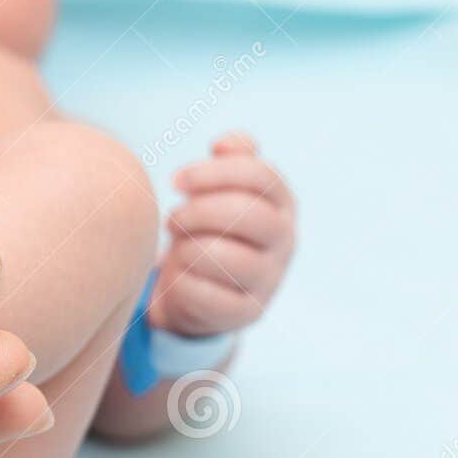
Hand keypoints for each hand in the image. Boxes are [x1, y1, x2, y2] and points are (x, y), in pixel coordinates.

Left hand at [150, 133, 294, 336]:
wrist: (205, 289)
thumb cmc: (212, 228)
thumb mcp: (225, 190)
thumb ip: (232, 159)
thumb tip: (226, 144)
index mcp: (282, 203)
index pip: (260, 176)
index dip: (213, 173)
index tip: (176, 181)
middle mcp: (285, 240)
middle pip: (248, 214)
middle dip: (198, 211)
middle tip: (172, 219)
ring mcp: (270, 279)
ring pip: (228, 258)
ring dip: (188, 248)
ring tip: (177, 246)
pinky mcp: (247, 312)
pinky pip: (207, 294)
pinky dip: (182, 281)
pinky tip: (177, 274)